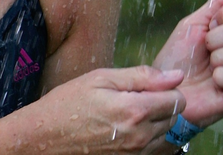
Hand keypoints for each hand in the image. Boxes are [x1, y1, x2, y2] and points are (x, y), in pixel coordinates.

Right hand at [37, 66, 185, 153]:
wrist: (44, 137)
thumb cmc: (68, 104)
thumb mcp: (101, 79)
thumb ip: (141, 76)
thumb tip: (176, 75)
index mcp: (135, 110)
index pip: (178, 99)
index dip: (166, 89)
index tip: (148, 87)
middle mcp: (140, 136)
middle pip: (175, 118)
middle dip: (161, 106)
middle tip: (134, 100)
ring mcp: (135, 154)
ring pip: (167, 136)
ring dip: (155, 124)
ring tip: (128, 115)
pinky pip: (154, 150)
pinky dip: (147, 139)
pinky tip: (126, 130)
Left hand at [153, 0, 222, 127]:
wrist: (164, 90)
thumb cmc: (177, 58)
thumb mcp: (193, 25)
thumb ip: (220, 2)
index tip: (209, 26)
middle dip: (216, 37)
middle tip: (205, 49)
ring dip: (217, 57)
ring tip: (209, 66)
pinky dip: (218, 76)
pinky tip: (212, 81)